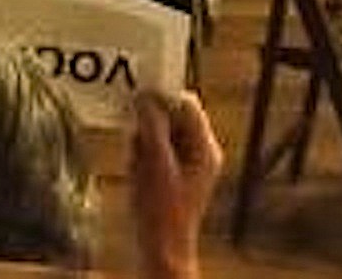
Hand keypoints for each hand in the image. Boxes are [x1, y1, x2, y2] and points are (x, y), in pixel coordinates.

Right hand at [130, 91, 220, 278]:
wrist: (160, 247)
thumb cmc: (162, 211)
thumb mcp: (156, 164)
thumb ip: (152, 128)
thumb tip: (145, 98)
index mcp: (205, 148)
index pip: (187, 105)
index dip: (163, 96)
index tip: (138, 94)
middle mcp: (198, 151)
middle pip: (172, 116)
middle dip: (148, 125)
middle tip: (137, 142)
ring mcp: (185, 162)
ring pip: (158, 132)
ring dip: (141, 142)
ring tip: (138, 165)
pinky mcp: (170, 171)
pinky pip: (151, 149)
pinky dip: (139, 155)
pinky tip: (137, 172)